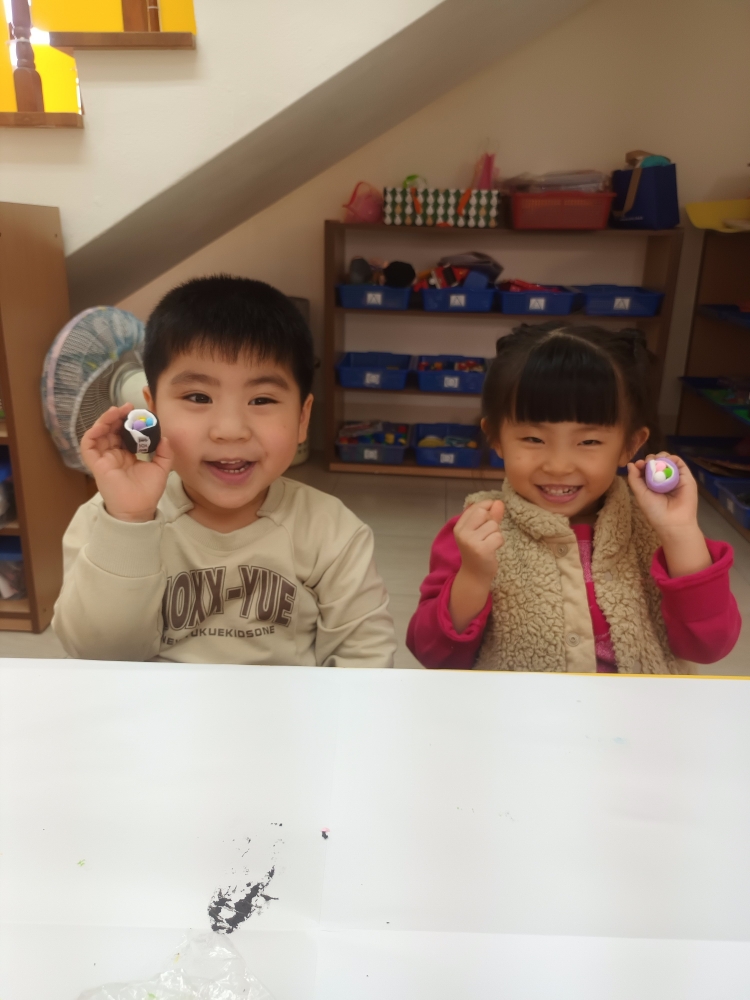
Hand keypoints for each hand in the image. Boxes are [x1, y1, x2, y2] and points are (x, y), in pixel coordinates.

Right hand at [80, 404, 172, 522]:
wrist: (138, 509)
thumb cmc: (148, 491)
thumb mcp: (161, 468)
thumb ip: (164, 452)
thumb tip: (165, 437)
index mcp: (127, 454)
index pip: (124, 432)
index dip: (129, 421)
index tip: (138, 412)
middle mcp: (114, 454)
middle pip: (111, 430)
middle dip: (117, 416)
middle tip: (127, 407)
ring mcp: (104, 458)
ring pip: (99, 434)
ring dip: (105, 420)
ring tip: (116, 411)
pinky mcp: (95, 464)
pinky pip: (88, 445)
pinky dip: (93, 433)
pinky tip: (103, 425)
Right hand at [453, 499, 504, 584]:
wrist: (475, 575)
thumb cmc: (478, 551)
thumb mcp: (482, 531)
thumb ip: (490, 516)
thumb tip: (499, 502)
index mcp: (459, 526)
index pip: (476, 507)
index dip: (487, 508)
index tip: (490, 518)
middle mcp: (462, 532)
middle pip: (483, 513)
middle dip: (491, 522)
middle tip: (488, 535)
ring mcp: (470, 541)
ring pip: (493, 526)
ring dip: (496, 534)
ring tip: (489, 544)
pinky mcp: (481, 550)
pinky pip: (498, 537)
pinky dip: (499, 543)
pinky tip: (492, 550)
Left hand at [627, 453, 710, 576]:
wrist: (673, 521)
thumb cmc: (654, 510)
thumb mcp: (640, 494)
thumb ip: (634, 479)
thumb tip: (631, 464)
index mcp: (651, 484)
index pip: (646, 469)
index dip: (642, 464)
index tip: (639, 464)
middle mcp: (663, 479)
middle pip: (657, 462)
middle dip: (651, 459)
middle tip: (648, 463)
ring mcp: (675, 477)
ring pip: (668, 460)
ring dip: (661, 456)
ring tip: (656, 461)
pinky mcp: (686, 477)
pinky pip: (679, 463)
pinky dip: (672, 458)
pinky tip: (666, 461)